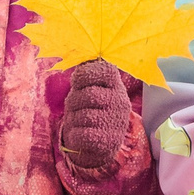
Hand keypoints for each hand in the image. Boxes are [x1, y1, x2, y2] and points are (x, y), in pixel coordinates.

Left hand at [56, 60, 133, 175]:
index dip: (85, 74)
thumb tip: (78, 48)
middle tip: (74, 106)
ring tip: (78, 120)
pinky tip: (79, 134)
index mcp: (116, 86)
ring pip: (83, 115)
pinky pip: (81, 134)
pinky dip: (74, 134)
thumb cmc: (89, 109)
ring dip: (73, 118)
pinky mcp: (107, 142)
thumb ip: (86, 72)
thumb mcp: (89, 88)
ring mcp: (116, 123)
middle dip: (74, 100)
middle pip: (89, 94)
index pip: (105, 70)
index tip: (78, 81)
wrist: (98, 145)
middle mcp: (120, 103)